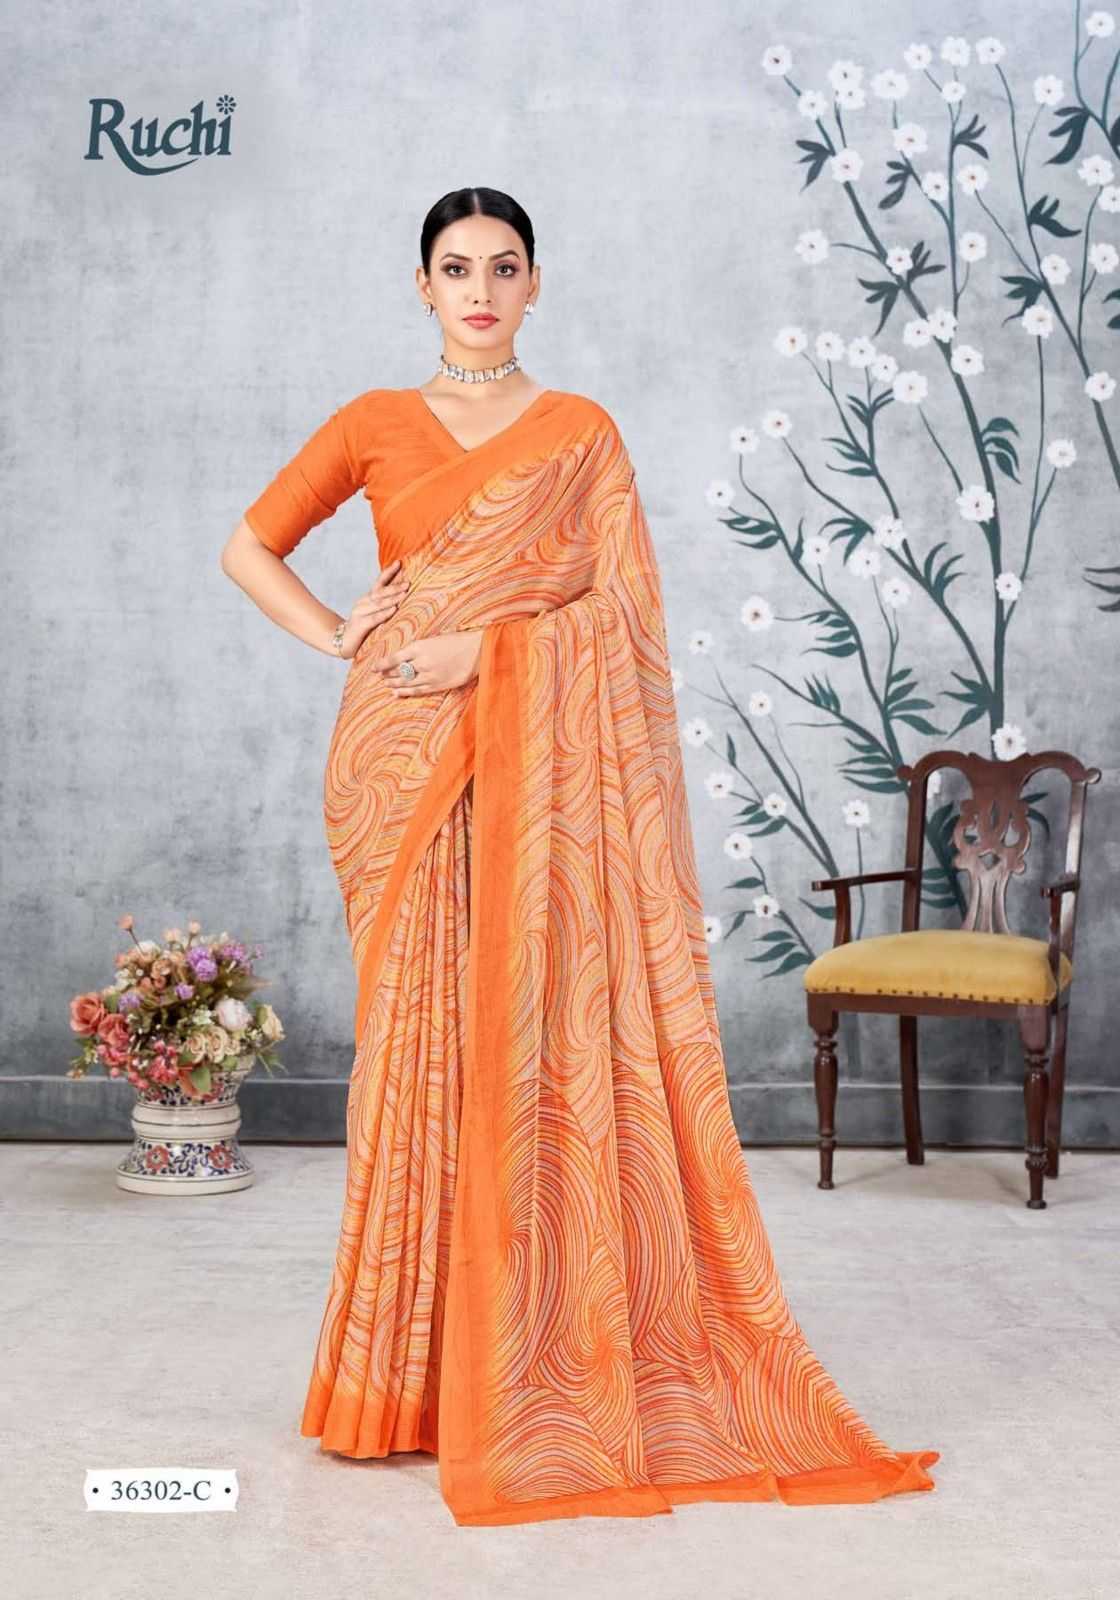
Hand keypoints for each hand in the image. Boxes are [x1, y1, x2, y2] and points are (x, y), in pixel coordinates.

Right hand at [336, 558, 409, 659]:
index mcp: (368, 598)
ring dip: (392, 598)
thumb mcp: (375, 613)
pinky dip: (385, 613)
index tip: (399, 562)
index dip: (389, 572)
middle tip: (408, 583)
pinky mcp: (360, 625)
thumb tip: (405, 594)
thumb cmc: (364, 628)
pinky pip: (374, 618)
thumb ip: (385, 604)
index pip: (379, 582)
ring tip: (404, 593)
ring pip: (378, 603)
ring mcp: (360, 613)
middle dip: (395, 586)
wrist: (344, 642)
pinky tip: (394, 609)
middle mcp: (363, 602)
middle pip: (380, 591)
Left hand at [367, 629, 483, 696]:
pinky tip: (397, 693)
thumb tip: (406, 654)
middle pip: (398, 671)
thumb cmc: (457, 640)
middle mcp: (422, 662)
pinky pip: (417, 690)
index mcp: (420, 646)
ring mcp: (429, 675)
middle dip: (387, 674)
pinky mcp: (437, 685)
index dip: (382, 664)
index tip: (374, 667)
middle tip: (380, 676)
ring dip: (393, 684)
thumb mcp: (435, 638)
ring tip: (386, 684)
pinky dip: (405, 692)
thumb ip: (419, 647)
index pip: (394, 658)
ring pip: (405, 682)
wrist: (477, 650)